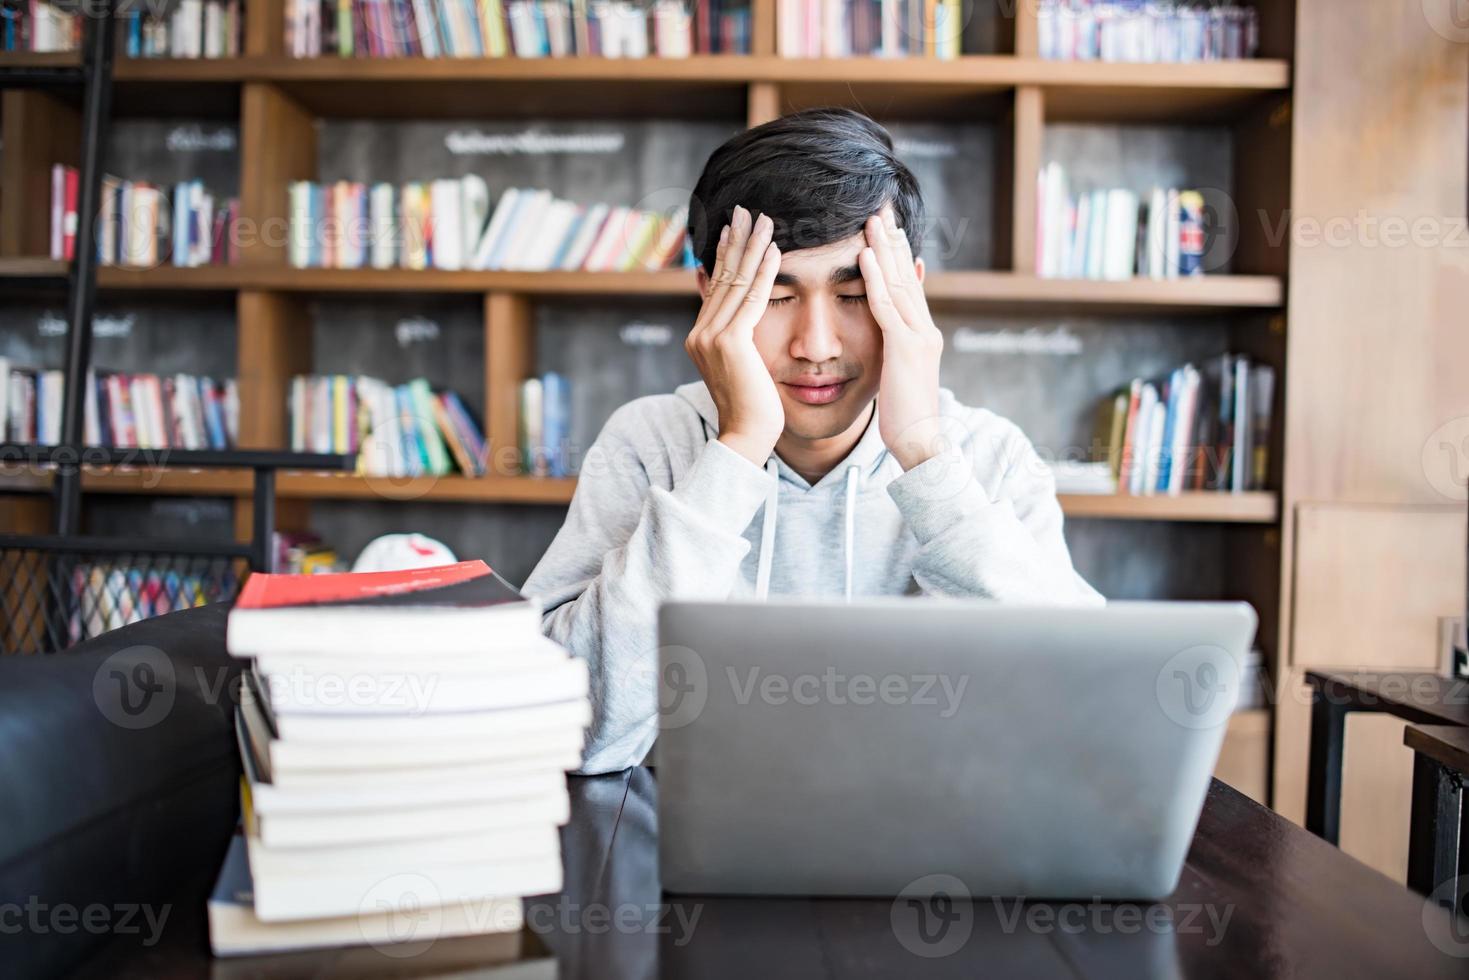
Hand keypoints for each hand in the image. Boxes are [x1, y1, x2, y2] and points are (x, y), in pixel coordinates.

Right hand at [685, 204, 784, 465]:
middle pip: (722, 276)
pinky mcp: (731, 342)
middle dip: (736, 241)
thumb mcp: (742, 370)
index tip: (736, 228)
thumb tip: (744, 322)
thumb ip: (739, 342)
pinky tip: (776, 250)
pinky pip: (751, 298)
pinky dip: (764, 272)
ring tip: (766, 220)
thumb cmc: (753, 411)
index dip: (726, 255)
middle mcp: (700, 333)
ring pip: (736, 282)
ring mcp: (712, 337)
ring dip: (752, 247)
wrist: (746, 438)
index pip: (716, 286)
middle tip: (746, 210)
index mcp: (700, 338)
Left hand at [860, 202, 944, 470]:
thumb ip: (894, 350)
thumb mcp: (898, 376)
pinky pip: (887, 306)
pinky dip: (876, 279)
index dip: (898, 257)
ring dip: (884, 249)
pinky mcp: (906, 349)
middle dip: (894, 242)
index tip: (886, 231)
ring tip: (873, 221)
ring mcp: (918, 337)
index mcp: (921, 335)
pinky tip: (865, 257)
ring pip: (900, 283)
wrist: (921, 444)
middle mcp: (924, 329)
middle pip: (908, 276)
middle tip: (882, 210)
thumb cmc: (903, 418)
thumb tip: (886, 334)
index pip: (909, 287)